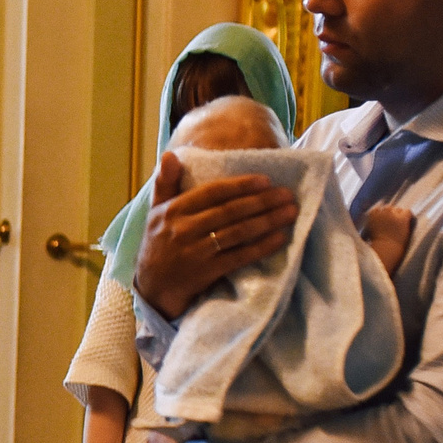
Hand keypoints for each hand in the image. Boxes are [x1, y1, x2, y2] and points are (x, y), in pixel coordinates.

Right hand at [134, 151, 299, 319]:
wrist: (152, 288)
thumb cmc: (159, 244)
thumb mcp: (155, 212)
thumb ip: (165, 183)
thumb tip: (170, 154)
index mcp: (173, 211)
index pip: (211, 193)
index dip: (240, 186)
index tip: (266, 181)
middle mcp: (183, 229)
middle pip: (229, 211)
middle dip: (262, 202)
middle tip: (287, 195)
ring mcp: (195, 252)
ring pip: (237, 232)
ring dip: (267, 221)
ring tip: (290, 212)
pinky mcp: (206, 272)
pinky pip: (239, 256)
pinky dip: (261, 247)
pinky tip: (279, 238)